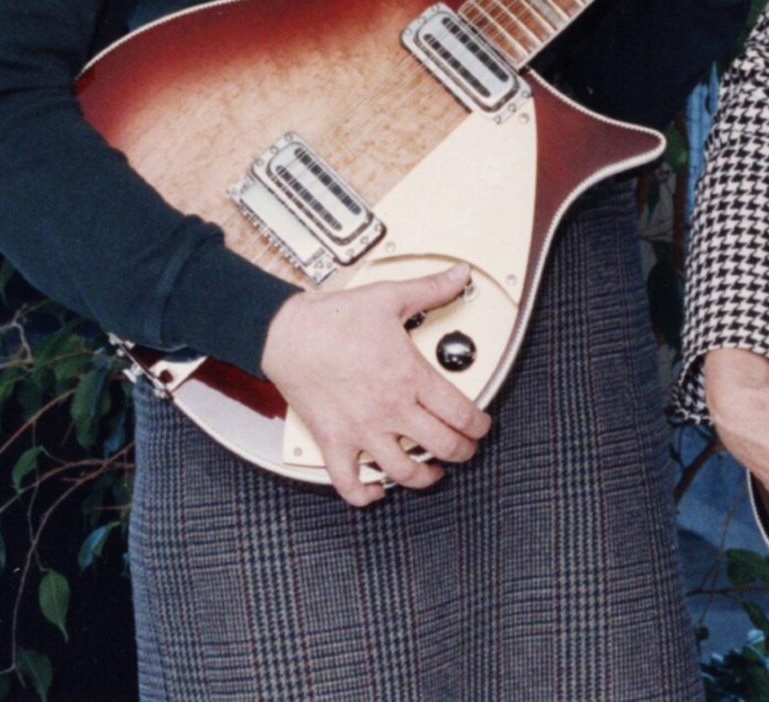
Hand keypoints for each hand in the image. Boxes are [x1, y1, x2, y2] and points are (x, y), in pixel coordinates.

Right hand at [261, 265, 492, 504]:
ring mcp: (361, 429)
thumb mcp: (391, 297)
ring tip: (432, 471)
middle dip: (462, 452)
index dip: (479, 425)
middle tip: (465, 448)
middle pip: (442, 446)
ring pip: (403, 471)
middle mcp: (389, 408)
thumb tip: (458, 274)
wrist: (287, 333)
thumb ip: (431, 288)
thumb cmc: (333, 319)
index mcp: (409, 376)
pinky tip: (375, 491)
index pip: (461, 413)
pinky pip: (348, 482)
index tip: (481, 426)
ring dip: (424, 477)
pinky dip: (364, 494)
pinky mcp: (333, 440)